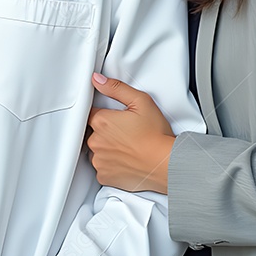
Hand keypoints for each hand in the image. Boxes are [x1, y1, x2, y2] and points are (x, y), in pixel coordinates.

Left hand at [87, 74, 174, 194]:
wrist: (166, 164)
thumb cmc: (156, 135)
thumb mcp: (141, 101)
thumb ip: (116, 88)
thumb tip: (97, 80)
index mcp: (101, 121)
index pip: (90, 113)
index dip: (103, 115)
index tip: (114, 119)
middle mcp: (95, 141)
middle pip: (91, 131)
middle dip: (104, 131)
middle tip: (124, 133)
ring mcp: (99, 160)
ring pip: (95, 150)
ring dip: (105, 148)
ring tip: (125, 147)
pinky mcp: (104, 176)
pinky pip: (100, 167)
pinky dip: (109, 164)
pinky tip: (124, 160)